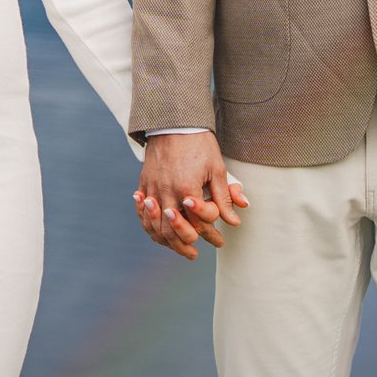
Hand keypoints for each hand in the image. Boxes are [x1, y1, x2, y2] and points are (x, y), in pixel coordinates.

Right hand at [134, 132, 246, 259]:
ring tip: (178, 247)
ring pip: (154, 225)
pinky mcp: (144, 184)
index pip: (197, 222)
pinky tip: (158, 232)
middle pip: (171, 230)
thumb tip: (234, 220)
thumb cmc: (198, 144)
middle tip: (195, 253)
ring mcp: (152, 188)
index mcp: (187, 188)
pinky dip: (149, 225)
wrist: (173, 122)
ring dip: (166, 241)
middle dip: (184, 245)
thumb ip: (224, 197)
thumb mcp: (217, 169)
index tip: (221, 238)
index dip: (210, 232)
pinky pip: (143, 212)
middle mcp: (166, 191)